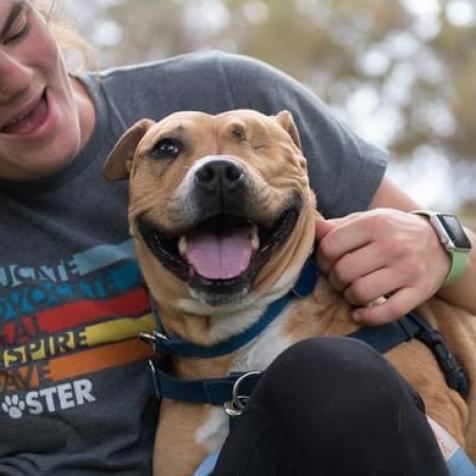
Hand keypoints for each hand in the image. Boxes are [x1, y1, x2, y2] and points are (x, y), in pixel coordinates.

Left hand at [315, 208, 450, 324]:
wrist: (439, 243)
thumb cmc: (392, 231)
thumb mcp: (367, 219)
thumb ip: (337, 226)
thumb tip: (311, 227)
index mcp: (374, 224)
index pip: (330, 246)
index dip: (321, 259)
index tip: (327, 263)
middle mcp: (391, 246)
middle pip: (343, 272)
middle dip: (334, 280)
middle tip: (339, 279)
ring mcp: (407, 270)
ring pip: (361, 293)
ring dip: (349, 297)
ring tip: (352, 291)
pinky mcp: (419, 292)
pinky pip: (387, 312)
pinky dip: (367, 317)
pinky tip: (359, 313)